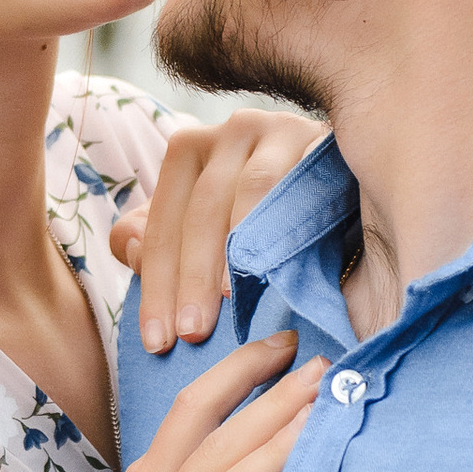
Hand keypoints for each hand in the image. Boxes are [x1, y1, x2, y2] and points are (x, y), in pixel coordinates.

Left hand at [110, 108, 326, 351]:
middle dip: (191, 276)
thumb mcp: (203, 230)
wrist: (345, 187)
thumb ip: (157, 242)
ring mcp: (278, 130)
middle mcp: (230, 132)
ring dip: (237, 250)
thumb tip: (128, 249)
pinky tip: (275, 264)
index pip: (162, 222)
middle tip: (191, 333)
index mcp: (190, 150)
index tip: (158, 342)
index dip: (155, 285)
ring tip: (230, 305)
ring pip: (248, 190)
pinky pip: (295, 181)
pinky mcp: (319, 139)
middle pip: (201, 208)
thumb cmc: (265, 219)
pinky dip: (280, 223)